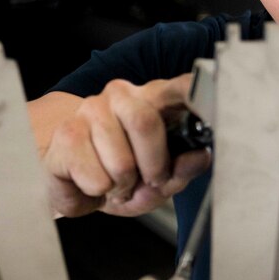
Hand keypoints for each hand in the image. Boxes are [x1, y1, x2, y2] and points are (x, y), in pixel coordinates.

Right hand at [41, 75, 211, 217]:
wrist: (78, 186)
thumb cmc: (126, 177)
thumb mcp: (163, 180)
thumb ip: (184, 168)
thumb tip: (200, 156)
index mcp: (155, 98)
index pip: (180, 87)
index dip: (194, 92)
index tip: (212, 99)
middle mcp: (123, 95)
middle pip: (144, 121)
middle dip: (153, 165)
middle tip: (151, 180)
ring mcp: (91, 109)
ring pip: (121, 160)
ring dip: (123, 184)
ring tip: (119, 182)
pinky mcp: (66, 133)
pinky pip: (95, 177)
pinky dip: (100, 191)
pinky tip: (96, 182)